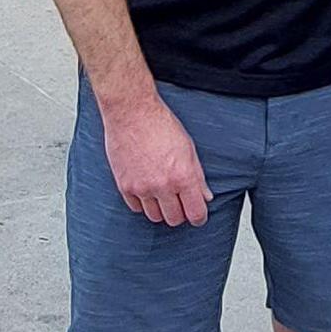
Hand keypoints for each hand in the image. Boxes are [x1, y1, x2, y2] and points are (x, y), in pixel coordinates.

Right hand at [102, 92, 209, 227]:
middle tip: (180, 202)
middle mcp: (162, 185)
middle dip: (180, 213)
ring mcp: (142, 188)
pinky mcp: (124, 186)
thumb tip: (206, 196)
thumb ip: (198, 176)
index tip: (198, 215)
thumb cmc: (161, 124)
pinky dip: (143, 203)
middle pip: (174, 219)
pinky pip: (136, 208)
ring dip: (161, 209)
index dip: (199, 217)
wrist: (132, 112)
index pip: (195, 213)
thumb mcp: (188, 147)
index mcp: (183, 175)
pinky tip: (146, 188)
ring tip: (162, 194)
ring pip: (155, 217)